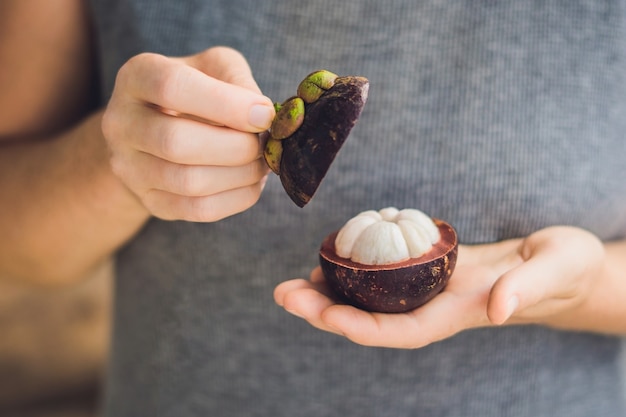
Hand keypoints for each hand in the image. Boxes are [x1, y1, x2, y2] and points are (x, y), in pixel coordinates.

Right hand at [102, 47, 274, 221]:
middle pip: (177, 143)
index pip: (172, 87)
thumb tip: (262, 116)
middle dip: (236, 146)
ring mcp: (129, 168)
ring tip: (262, 161)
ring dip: (241, 174)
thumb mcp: (216, 68)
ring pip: (190, 182)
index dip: (225, 103)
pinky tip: (252, 181)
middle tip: (264, 143)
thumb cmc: (199, 90)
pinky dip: (238, 197)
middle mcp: (120, 123)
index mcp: (136, 76)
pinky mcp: (150, 202)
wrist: (161, 129)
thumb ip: (239, 82)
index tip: (264, 114)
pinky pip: (199, 209)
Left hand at [274, 226, 605, 348]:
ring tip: (290, 286)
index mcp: (460, 312)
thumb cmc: (562, 268)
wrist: (558, 266)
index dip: (363, 326)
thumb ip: (529, 288)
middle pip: (374, 320)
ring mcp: (427, 291)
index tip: (326, 315)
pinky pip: (381, 278)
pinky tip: (327, 263)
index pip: (404, 330)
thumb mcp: (556, 269)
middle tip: (284, 294)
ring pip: (371, 301)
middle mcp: (435, 307)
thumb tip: (499, 309)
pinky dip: (350, 273)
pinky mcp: (425, 272)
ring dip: (328, 295)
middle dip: (327, 312)